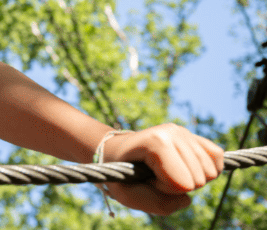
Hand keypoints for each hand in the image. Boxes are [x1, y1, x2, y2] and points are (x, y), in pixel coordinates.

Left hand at [101, 124, 223, 215]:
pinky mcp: (194, 135)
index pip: (183, 183)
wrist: (118, 152)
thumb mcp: (128, 195)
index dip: (165, 189)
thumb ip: (158, 204)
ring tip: (165, 170)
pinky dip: (207, 170)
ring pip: (212, 172)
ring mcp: (184, 132)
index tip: (146, 178)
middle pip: (200, 179)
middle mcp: (173, 132)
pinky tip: (185, 167)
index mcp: (155, 142)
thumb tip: (187, 199)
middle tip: (155, 175)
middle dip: (177, 185)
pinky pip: (217, 157)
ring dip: (189, 178)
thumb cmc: (121, 174)